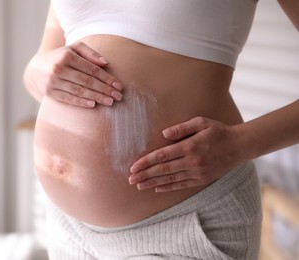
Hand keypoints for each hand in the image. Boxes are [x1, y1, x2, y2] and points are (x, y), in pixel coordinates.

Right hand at [27, 42, 121, 107]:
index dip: (107, 78)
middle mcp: (59, 68)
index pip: (92, 69)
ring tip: (110, 102)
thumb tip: (106, 63)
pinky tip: (93, 104)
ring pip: (79, 91)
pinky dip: (81, 102)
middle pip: (87, 81)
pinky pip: (69, 99)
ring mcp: (53, 82)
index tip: (118, 85)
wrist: (35, 69)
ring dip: (97, 97)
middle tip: (118, 96)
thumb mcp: (73, 49)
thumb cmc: (60, 57)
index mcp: (67, 56)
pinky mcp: (50, 93)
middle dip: (105, 89)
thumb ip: (89, 53)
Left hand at [128, 117, 243, 191]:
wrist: (240, 146)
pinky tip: (157, 188)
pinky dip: (168, 187)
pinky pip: (181, 185)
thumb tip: (163, 134)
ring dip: (153, 183)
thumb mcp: (201, 122)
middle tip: (130, 180)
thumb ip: (182, 128)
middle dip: (145, 175)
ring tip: (139, 186)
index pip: (162, 156)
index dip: (146, 162)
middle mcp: (192, 162)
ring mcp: (197, 173)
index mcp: (190, 147)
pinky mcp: (202, 179)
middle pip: (163, 170)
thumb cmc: (218, 131)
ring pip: (170, 180)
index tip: (133, 167)